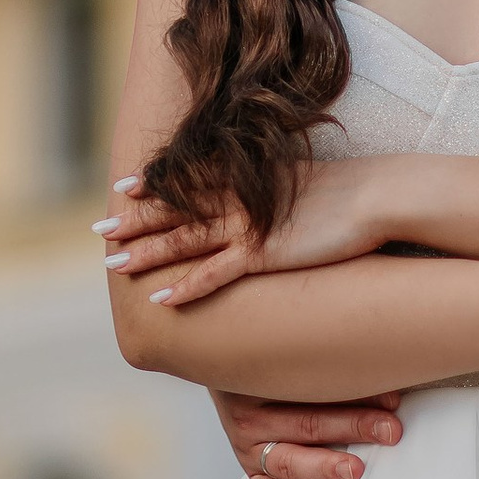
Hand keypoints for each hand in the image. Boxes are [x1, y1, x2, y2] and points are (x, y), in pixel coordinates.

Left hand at [100, 161, 386, 301]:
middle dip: (136, 221)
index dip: (155, 186)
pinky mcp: (264, 252)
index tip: (125, 187)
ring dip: (147, 253)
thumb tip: (270, 195)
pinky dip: (185, 285)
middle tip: (99, 228)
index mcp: (249, 181)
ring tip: (112, 264)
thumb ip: (277, 189)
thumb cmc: (350, 192)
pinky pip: (215, 273)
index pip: (191, 182)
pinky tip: (159, 297)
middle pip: (177, 211)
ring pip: (185, 241)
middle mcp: (241, 201)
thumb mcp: (304, 183)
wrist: (379, 196)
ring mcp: (249, 227)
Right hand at [214, 387, 403, 478]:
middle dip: (353, 427)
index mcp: (266, 380)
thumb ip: (332, 371)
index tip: (393, 400)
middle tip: (389, 431)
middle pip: (308, 422)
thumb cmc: (281, 371)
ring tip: (355, 470)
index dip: (357, 393)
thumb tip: (388, 379)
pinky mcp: (253, 472)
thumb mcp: (297, 364)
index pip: (314, 387)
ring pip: (289, 459)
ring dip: (325, 466)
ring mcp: (252, 446)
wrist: (234, 379)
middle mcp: (254, 414)